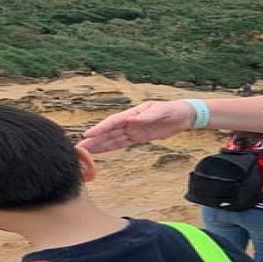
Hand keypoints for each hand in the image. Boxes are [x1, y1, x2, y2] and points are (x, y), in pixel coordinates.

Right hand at [77, 101, 194, 152]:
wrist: (183, 116)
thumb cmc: (172, 110)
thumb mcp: (162, 111)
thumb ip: (147, 116)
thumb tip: (132, 119)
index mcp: (133, 114)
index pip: (113, 122)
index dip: (101, 129)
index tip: (88, 134)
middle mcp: (129, 122)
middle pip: (108, 132)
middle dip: (94, 139)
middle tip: (79, 147)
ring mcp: (132, 130)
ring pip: (112, 139)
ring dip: (98, 145)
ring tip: (84, 151)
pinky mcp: (137, 138)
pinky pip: (121, 144)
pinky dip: (110, 147)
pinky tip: (99, 151)